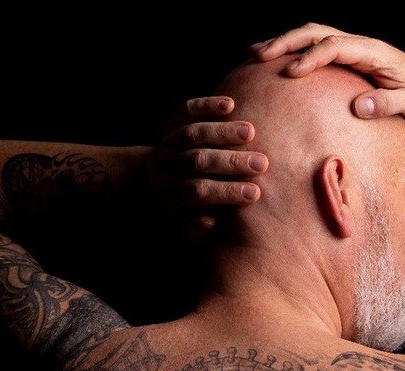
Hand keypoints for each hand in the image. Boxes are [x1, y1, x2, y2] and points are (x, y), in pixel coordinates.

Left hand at [147, 95, 267, 238]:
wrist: (143, 183)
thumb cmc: (172, 211)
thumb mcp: (177, 229)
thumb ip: (192, 231)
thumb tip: (210, 221)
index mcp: (165, 194)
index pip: (196, 192)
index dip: (226, 192)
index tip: (255, 194)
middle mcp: (163, 166)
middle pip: (195, 160)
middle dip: (229, 162)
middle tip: (261, 164)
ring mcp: (166, 143)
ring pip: (191, 133)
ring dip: (222, 132)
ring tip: (251, 132)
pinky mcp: (171, 125)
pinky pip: (186, 110)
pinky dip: (206, 105)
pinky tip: (230, 105)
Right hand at [250, 23, 404, 124]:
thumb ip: (386, 103)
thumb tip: (358, 107)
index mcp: (373, 52)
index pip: (335, 47)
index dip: (311, 58)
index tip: (290, 72)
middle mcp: (361, 45)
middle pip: (317, 34)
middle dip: (286, 42)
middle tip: (259, 55)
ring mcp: (355, 50)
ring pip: (314, 37)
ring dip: (286, 43)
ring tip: (257, 54)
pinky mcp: (351, 59)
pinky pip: (319, 49)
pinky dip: (296, 52)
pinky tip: (278, 62)